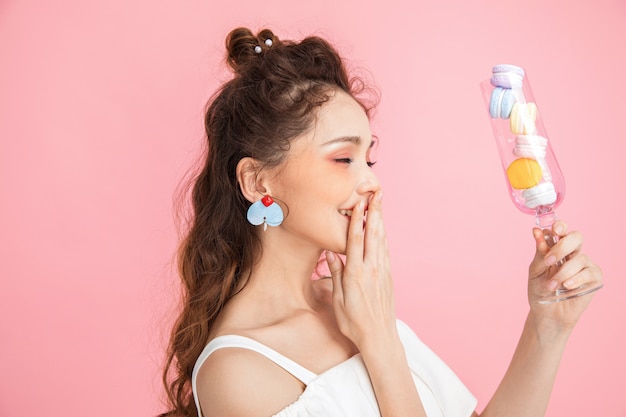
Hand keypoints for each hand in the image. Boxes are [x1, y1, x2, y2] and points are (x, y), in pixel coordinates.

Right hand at [325, 191, 396, 349]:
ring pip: (381, 240)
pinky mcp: (388, 276)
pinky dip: (383, 236)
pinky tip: (382, 228)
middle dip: (374, 212)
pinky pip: (385, 251)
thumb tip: (331, 253)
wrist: (379, 336)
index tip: (358, 202)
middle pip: (373, 234)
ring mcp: (382, 271)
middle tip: (376, 194)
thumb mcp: (338, 300)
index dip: (357, 219)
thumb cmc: (354, 321)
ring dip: (380, 220)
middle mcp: (371, 269)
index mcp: (355, 274)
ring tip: (380, 204)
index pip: (355, 240)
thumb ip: (336, 274)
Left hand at [528, 220, 602, 328]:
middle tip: (549, 260)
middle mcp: (573, 253)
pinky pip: (588, 272)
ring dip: (562, 272)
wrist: (547, 313)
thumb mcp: (535, 270)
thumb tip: (536, 231)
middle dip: (562, 246)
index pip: (562, 230)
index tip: (554, 229)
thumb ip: (540, 252)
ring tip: (551, 286)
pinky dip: (575, 279)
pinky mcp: (594, 277)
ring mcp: (585, 264)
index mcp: (558, 248)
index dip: (561, 226)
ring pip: (579, 258)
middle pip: (576, 237)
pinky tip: (567, 286)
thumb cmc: (540, 290)